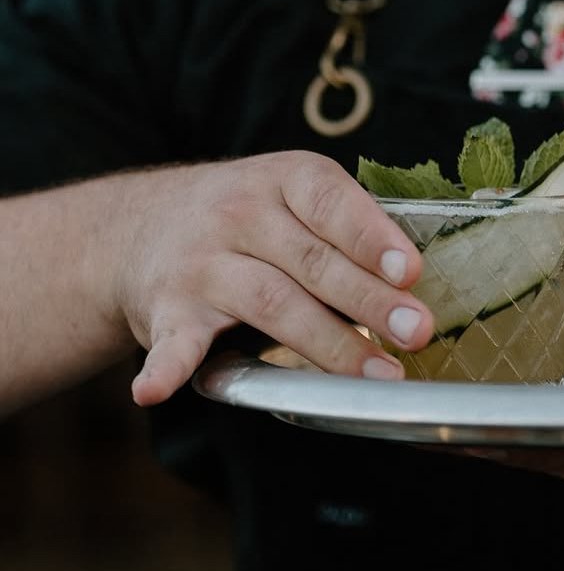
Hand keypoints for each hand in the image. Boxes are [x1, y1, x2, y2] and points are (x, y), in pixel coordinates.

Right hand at [110, 152, 432, 404]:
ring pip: (270, 303)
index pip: (331, 202)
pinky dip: (164, 368)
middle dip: (368, 300)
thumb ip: (346, 228)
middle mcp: (239, 215)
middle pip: (311, 261)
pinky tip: (156, 391)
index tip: (410, 271)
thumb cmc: (245, 215)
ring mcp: (202, 264)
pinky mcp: (167, 311)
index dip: (372, 238)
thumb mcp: (292, 196)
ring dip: (327, 344)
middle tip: (416, 332)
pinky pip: (171, 342)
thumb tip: (413, 280)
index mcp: (282, 179)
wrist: (140, 224)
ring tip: (376, 373)